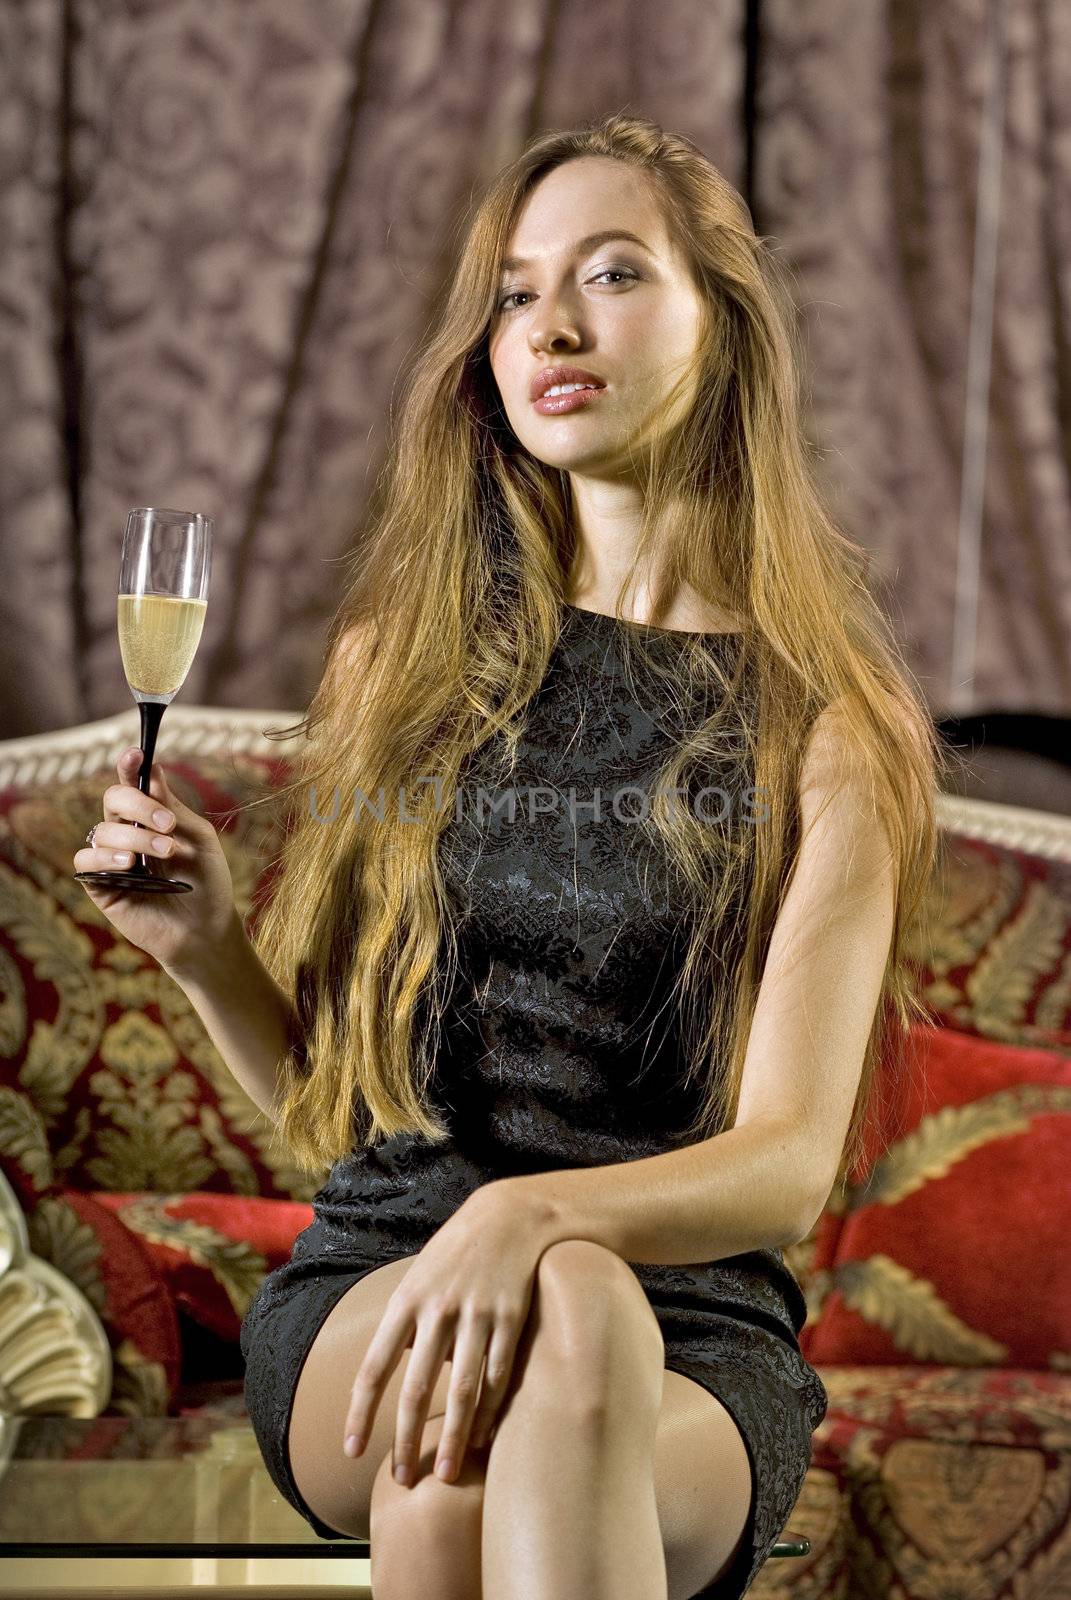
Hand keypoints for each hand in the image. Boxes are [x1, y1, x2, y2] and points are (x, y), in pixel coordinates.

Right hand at [73, 746, 238, 983]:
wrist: (206, 930)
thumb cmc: (207, 884)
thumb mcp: (199, 839)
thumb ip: (172, 807)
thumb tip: (152, 770)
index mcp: (152, 817)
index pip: (133, 783)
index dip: (130, 766)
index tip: (136, 754)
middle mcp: (128, 832)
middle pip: (113, 799)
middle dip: (138, 804)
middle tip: (167, 824)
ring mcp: (112, 858)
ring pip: (103, 830)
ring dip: (135, 838)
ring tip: (165, 854)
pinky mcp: (101, 884)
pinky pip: (86, 859)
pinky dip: (106, 856)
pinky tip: (129, 864)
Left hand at [342, 1181, 551, 1486]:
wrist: (510, 1216)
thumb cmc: (458, 1251)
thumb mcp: (420, 1277)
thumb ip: (408, 1322)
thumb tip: (400, 1369)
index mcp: (406, 1301)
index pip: (375, 1367)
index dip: (360, 1412)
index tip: (351, 1449)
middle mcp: (438, 1310)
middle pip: (417, 1388)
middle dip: (407, 1439)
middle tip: (403, 1478)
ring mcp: (477, 1314)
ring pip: (463, 1389)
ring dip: (453, 1436)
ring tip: (446, 1472)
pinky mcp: (511, 1317)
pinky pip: (498, 1373)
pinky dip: (491, 1408)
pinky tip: (484, 1433)